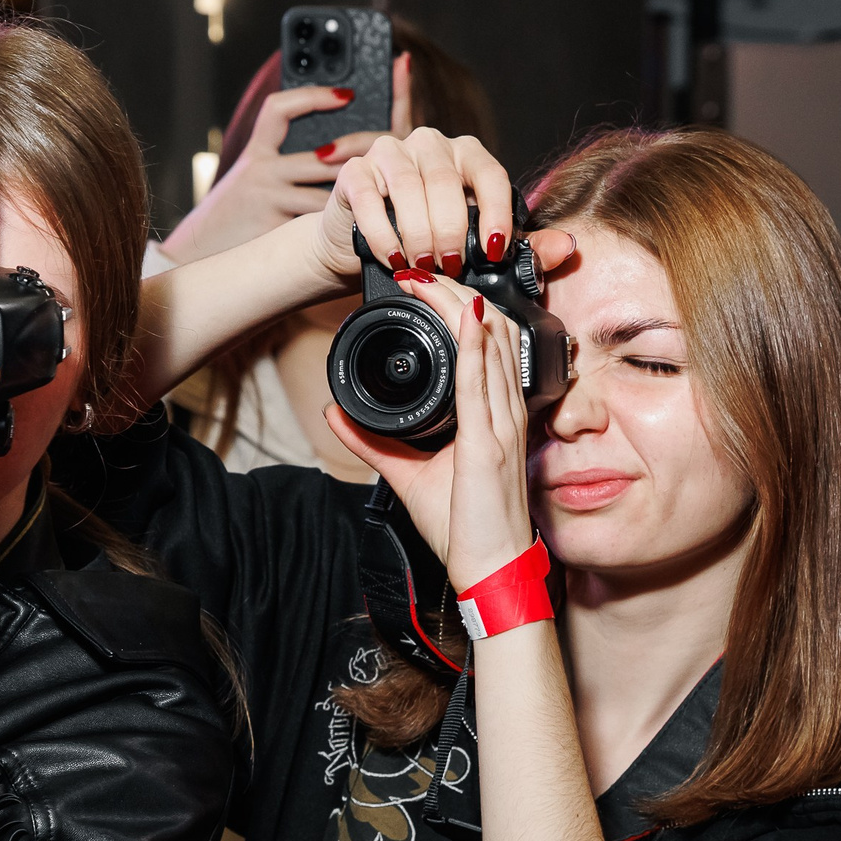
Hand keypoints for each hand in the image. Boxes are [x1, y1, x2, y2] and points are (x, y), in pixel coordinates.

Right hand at [160, 59, 412, 264]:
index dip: (314, 97)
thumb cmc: (235, 216)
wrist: (197, 250)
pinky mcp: (274, 225)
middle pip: (327, 153)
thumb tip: (333, 157)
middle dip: (360, 155)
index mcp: (256, 152)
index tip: (346, 94)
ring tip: (384, 194)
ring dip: (357, 194)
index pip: (282, 109)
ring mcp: (269, 196)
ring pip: (329, 190)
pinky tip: (363, 227)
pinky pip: (317, 222)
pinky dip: (341, 224)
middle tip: (387, 156)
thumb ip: (282, 163)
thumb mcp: (250, 180)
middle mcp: (261, 168)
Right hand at [318, 128, 574, 288]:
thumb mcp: (477, 246)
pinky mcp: (355, 171)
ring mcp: (390, 152)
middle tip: (450, 267)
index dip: (495, 213)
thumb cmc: (428, 242)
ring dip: (418, 234)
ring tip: (423, 265)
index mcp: (466, 155)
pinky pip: (372, 199)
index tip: (494, 251)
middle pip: (446, 182)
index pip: (490, 174)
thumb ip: (522, 248)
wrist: (364, 245)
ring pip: (409, 187)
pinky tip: (394, 259)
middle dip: (451, 231)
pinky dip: (384, 235)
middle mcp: (430, 145)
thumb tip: (565, 247)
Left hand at [326, 279, 534, 590]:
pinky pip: (483, 385)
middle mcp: (504, 415)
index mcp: (494, 418)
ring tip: (430, 276)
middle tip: (420, 269)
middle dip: (457, 293)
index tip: (426, 287)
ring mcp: (501, 427)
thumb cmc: (466, 529)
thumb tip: (336, 413)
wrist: (491, 571)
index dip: (463, 309)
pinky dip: (474, 347)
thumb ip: (374, 442)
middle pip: (492, 333)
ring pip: (491, 347)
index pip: (487, 346)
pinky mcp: (489, 446)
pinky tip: (464, 316)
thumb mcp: (409, 476)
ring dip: (460, 306)